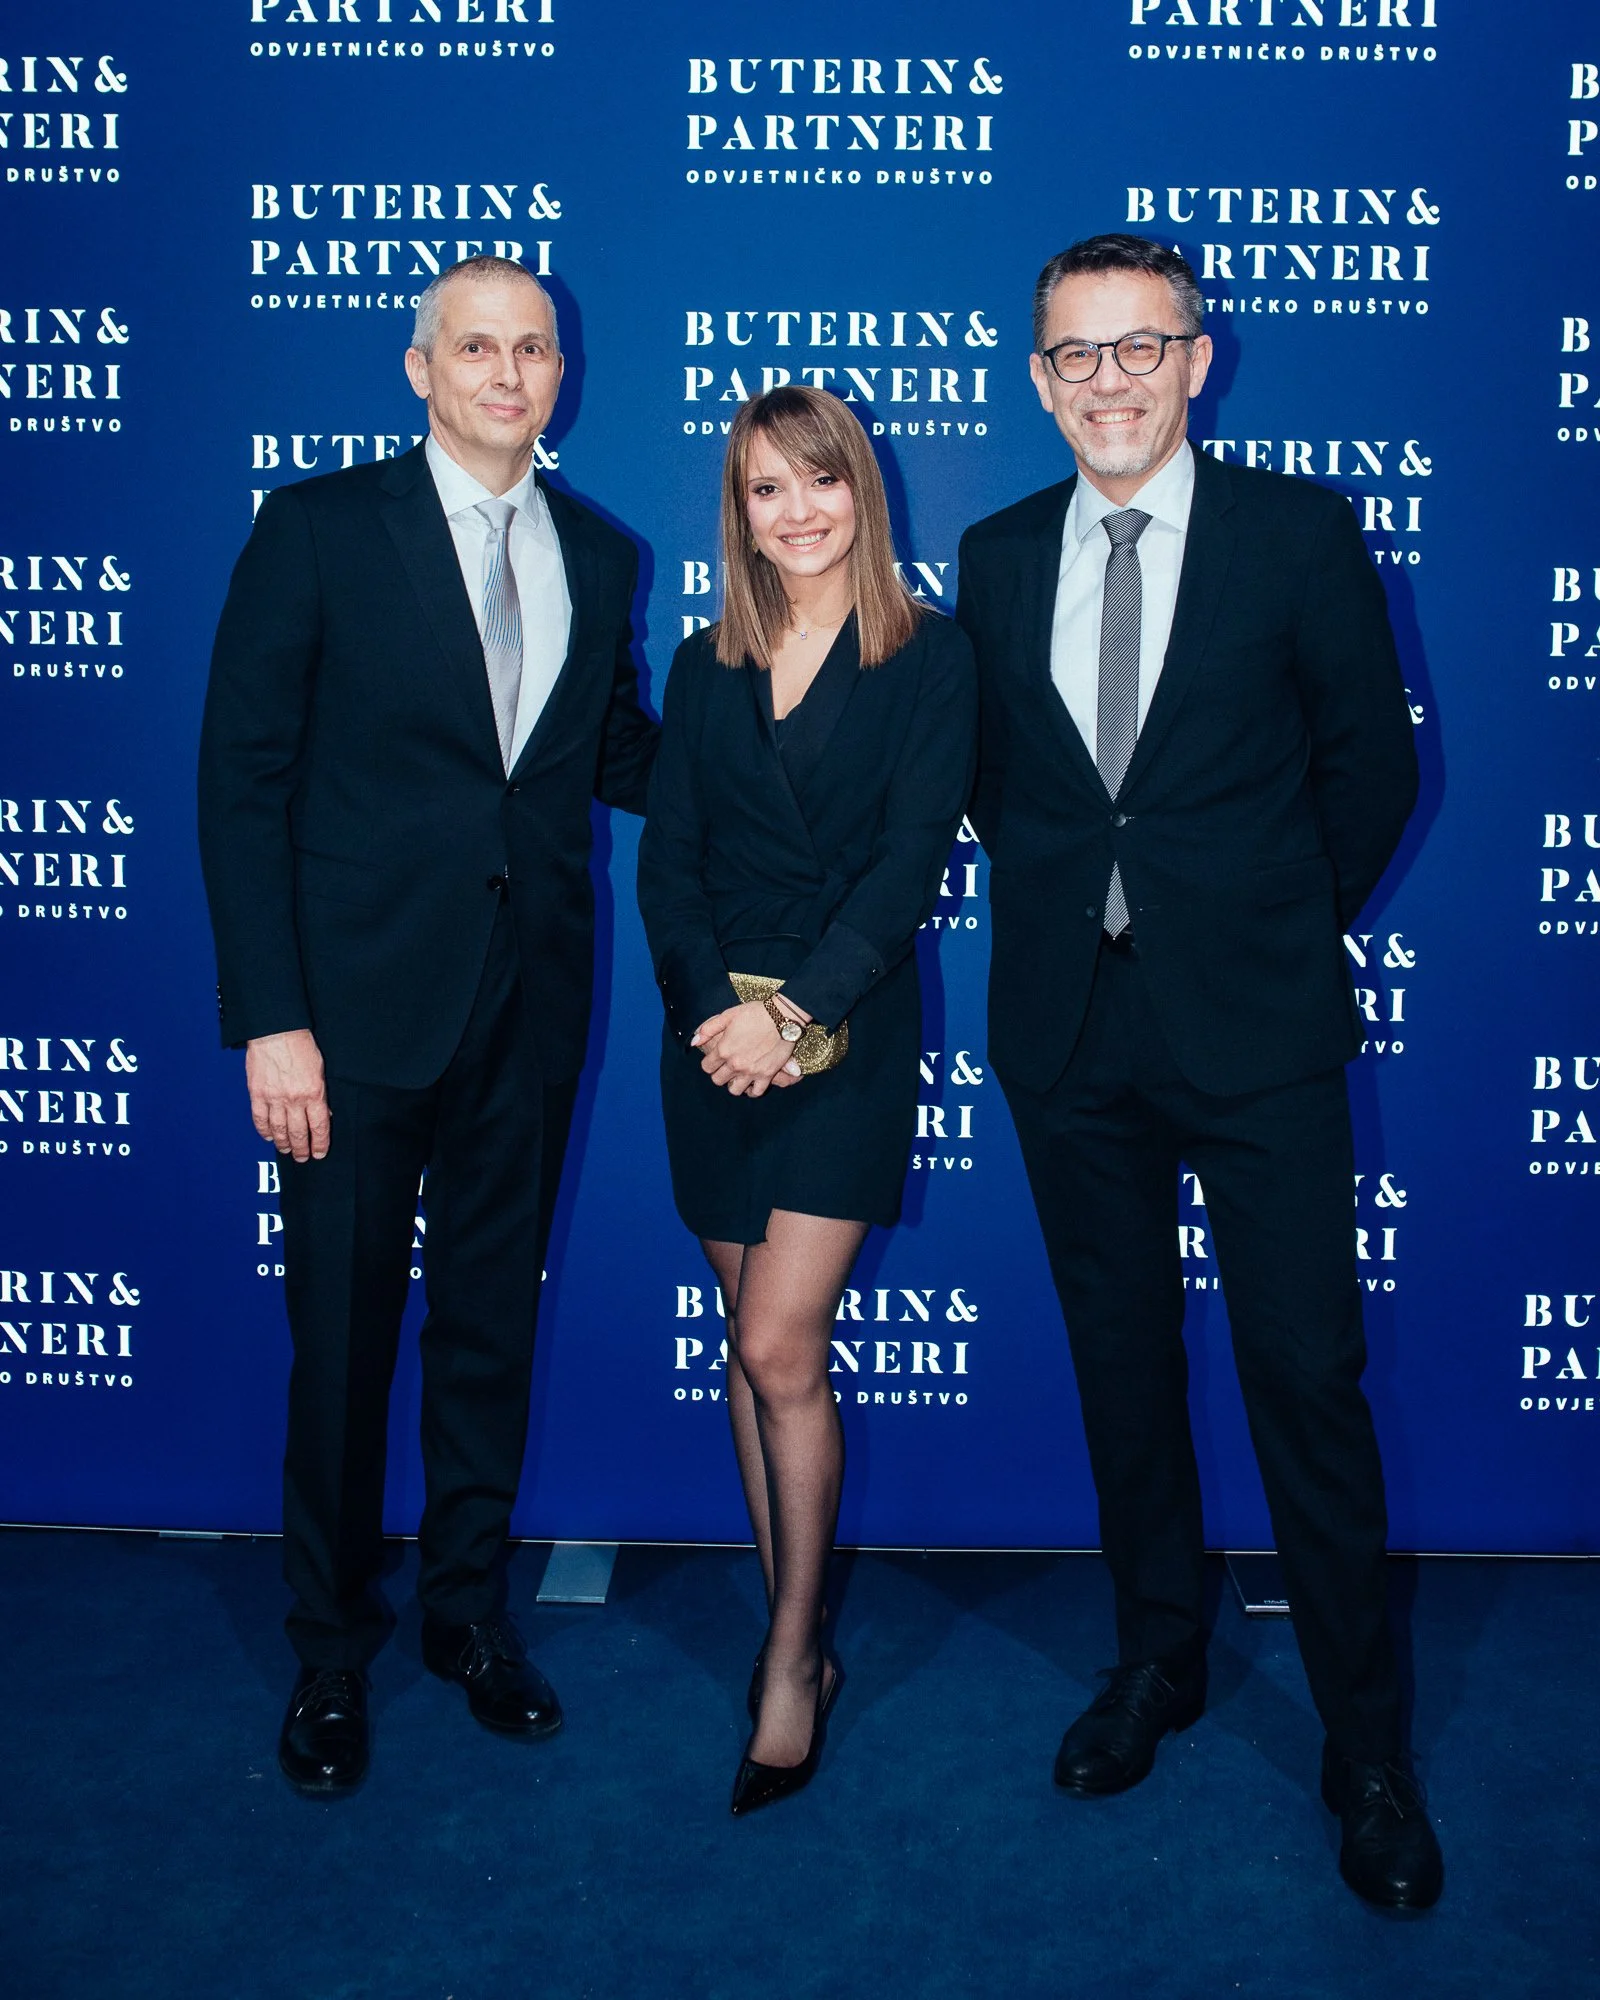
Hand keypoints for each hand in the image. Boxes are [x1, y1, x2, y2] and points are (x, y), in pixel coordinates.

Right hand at [246, 1029, 330, 1161]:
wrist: (276, 1031)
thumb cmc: (301, 1045)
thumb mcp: (321, 1069)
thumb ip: (322, 1093)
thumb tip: (324, 1113)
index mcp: (314, 1093)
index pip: (319, 1127)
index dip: (320, 1144)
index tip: (319, 1153)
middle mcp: (294, 1099)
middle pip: (299, 1133)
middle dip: (301, 1149)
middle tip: (302, 1158)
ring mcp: (274, 1098)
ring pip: (279, 1130)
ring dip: (283, 1144)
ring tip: (286, 1150)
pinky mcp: (257, 1094)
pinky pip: (260, 1119)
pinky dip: (264, 1131)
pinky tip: (269, 1136)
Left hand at [691, 1001, 801, 1096]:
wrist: (782, 1017)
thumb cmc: (755, 1013)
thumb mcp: (728, 1015)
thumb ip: (708, 1029)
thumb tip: (694, 1041)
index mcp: (723, 1049)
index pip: (707, 1067)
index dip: (709, 1063)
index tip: (715, 1059)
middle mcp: (735, 1064)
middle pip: (718, 1080)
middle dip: (719, 1074)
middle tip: (726, 1067)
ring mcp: (751, 1071)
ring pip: (734, 1090)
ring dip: (734, 1084)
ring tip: (737, 1076)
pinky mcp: (767, 1075)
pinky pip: (756, 1092)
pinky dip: (752, 1090)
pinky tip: (752, 1084)